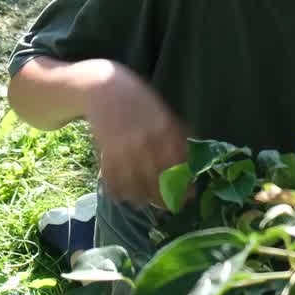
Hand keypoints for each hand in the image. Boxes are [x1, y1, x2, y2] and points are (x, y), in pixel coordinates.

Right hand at [83, 63, 188, 209]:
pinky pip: (114, 180)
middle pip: (158, 179)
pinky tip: (126, 196)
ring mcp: (123, 148)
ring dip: (143, 199)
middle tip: (169, 207)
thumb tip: (190, 159)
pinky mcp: (105, 153)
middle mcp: (145, 140)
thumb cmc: (138, 100)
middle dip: (165, 197)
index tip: (188, 196)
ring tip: (148, 204)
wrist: (103, 87)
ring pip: (136, 184)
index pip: (178, 164)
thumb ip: (177, 134)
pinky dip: (120, 192)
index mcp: (164, 128)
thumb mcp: (163, 111)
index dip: (184, 184)